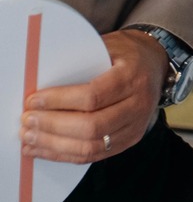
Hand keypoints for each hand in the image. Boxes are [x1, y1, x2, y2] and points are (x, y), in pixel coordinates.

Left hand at [19, 30, 168, 163]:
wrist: (156, 63)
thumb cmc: (126, 53)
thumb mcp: (107, 46)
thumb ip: (80, 62)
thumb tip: (41, 81)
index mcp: (132, 77)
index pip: (93, 96)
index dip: (59, 101)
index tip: (33, 101)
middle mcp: (139, 103)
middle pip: (92, 126)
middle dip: (53, 126)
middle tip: (27, 122)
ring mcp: (137, 125)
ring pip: (92, 146)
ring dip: (56, 145)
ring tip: (30, 140)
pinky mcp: (130, 139)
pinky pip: (95, 155)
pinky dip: (66, 155)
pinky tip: (45, 150)